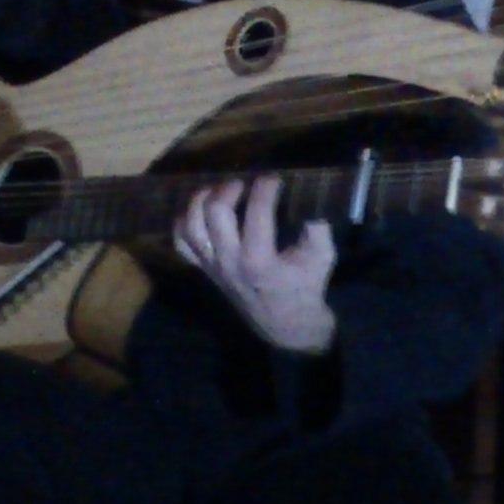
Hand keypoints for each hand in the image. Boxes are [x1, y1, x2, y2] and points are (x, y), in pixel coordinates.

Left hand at [173, 175, 337, 354]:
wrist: (286, 325)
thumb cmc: (306, 287)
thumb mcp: (322, 257)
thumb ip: (318, 225)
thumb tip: (311, 193)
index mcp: (260, 260)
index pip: (257, 212)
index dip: (265, 188)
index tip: (275, 178)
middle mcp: (230, 262)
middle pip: (215, 212)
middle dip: (230, 189)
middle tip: (245, 184)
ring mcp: (213, 266)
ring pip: (191, 224)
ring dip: (202, 201)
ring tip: (219, 191)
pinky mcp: (205, 269)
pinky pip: (181, 242)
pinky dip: (185, 222)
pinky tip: (201, 211)